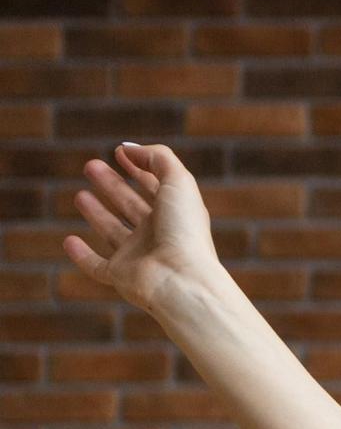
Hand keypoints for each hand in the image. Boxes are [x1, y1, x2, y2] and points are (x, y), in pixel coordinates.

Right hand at [61, 142, 221, 313]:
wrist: (181, 280)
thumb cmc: (184, 231)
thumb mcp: (178, 182)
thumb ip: (157, 158)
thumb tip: (128, 148)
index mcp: (176, 214)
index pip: (156, 187)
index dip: (140, 168)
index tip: (119, 152)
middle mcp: (158, 235)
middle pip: (132, 206)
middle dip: (113, 185)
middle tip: (91, 166)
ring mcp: (139, 257)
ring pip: (114, 232)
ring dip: (98, 214)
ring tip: (80, 195)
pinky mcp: (121, 277)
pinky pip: (98, 267)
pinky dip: (82, 256)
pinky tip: (69, 241)